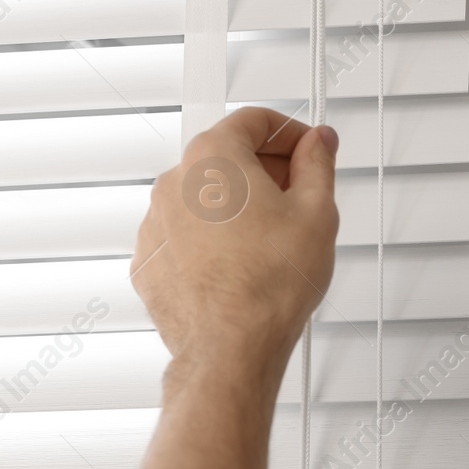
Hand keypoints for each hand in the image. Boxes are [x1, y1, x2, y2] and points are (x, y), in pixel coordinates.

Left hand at [133, 108, 339, 385]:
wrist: (230, 349)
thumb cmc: (268, 286)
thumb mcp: (317, 212)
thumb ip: (318, 163)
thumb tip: (318, 144)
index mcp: (213, 157)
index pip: (253, 119)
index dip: (290, 132)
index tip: (307, 148)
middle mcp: (174, 183)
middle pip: (225, 155)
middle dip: (265, 168)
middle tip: (297, 193)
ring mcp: (155, 223)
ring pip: (202, 197)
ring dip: (235, 205)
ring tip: (272, 238)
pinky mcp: (150, 261)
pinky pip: (184, 234)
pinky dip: (210, 238)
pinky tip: (241, 262)